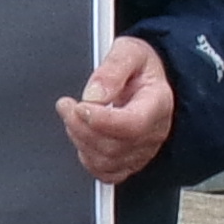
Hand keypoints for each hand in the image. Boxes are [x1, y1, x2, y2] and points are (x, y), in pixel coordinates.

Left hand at [57, 32, 176, 184]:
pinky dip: (87, 159)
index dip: (101, 121)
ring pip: (105, 161)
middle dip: (81, 126)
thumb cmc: (141, 67)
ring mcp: (142, 151)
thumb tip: (94, 94)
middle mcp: (153, 132)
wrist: (148, 80)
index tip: (80, 106)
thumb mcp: (130, 51)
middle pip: (114, 146)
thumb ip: (113, 68)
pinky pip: (106, 173)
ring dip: (80, 140)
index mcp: (158, 103)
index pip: (132, 124)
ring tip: (71, 117)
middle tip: (66, 105)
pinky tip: (81, 137)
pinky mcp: (130, 162)